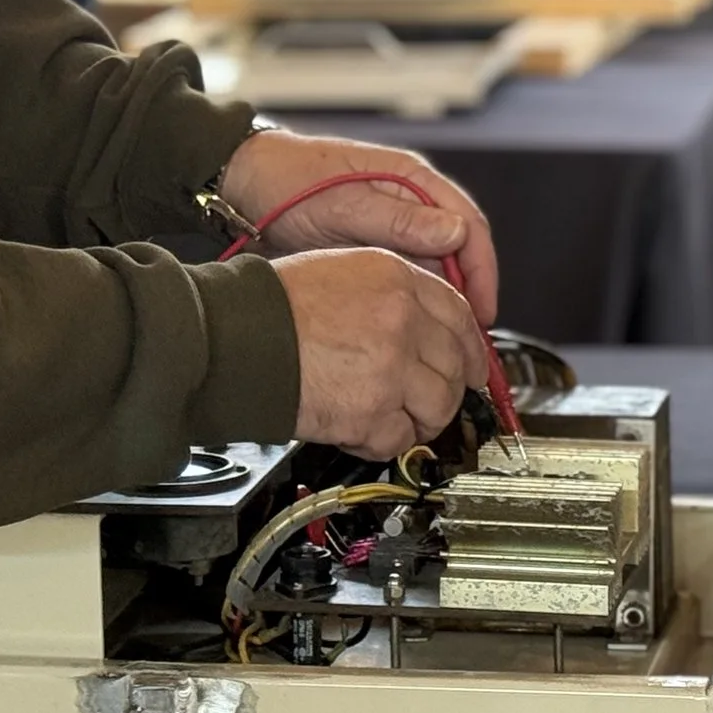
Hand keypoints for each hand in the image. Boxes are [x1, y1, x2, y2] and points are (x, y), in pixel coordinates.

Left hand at [220, 129, 500, 325]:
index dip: (481, 271)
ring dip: (442, 305)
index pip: (468, 225)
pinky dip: (415, 304)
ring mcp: (391, 227)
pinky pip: (406, 279)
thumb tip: (455, 233)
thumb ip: (399, 219)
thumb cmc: (288, 181)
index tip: (481, 311)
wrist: (245, 186)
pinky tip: (412, 332)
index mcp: (411, 179)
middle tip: (469, 341)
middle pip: (457, 253)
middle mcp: (409, 203)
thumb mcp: (344, 204)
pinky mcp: (372, 249)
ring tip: (444, 345)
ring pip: (433, 271)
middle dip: (467, 296)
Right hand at [274, 249, 493, 458]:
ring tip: (394, 418)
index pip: (460, 315)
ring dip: (421, 420)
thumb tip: (422, 326)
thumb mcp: (340, 271)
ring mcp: (391, 367)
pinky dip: (385, 441)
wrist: (237, 338)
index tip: (474, 366)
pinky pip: (402, 438)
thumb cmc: (272, 306)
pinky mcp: (372, 411)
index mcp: (395, 279)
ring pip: (439, 406)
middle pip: (456, 365)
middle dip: (449, 390)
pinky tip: (363, 429)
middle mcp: (401, 319)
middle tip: (433, 402)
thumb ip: (389, 295)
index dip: (472, 347)